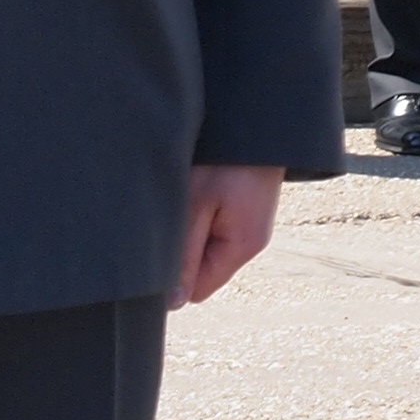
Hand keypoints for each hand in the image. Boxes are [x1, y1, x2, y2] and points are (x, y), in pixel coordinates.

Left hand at [174, 163, 281, 307]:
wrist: (257, 118)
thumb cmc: (226, 157)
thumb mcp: (197, 205)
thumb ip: (184, 255)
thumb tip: (173, 302)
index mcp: (242, 247)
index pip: (198, 290)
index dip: (174, 275)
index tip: (161, 242)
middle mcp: (251, 241)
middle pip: (202, 268)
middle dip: (182, 248)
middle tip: (175, 213)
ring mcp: (250, 224)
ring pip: (205, 245)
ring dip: (190, 228)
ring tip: (189, 195)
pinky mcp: (246, 209)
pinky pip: (215, 226)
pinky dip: (201, 213)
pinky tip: (198, 189)